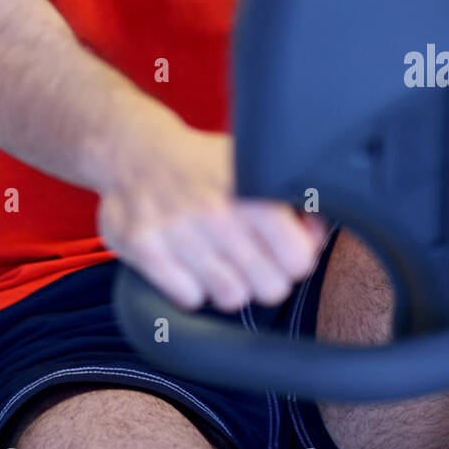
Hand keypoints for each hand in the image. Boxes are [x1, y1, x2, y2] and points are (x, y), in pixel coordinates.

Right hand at [98, 122, 327, 311]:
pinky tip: (186, 261)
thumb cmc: (200, 163)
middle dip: (266, 276)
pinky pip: (190, 299)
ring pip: (232, 298)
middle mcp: (214, 211)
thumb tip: (315, 235)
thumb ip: (289, 200)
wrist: (133, 149)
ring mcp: (177, 232)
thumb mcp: (249, 164)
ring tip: (217, 257)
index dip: (296, 258)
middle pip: (271, 287)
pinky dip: (190, 287)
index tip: (284, 249)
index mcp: (248, 188)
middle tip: (251, 257)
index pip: (298, 259)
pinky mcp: (145, 249)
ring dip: (228, 283)